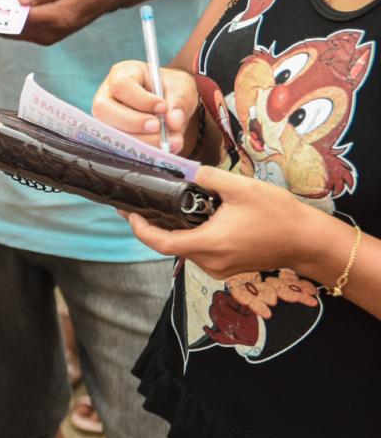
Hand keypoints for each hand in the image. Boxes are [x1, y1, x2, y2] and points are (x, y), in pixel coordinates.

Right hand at [92, 60, 198, 153]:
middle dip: (133, 122)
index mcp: (123, 73)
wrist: (171, 105)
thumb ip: (178, 103)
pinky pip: (119, 146)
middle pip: (104, 110)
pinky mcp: (111, 136)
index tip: (163, 108)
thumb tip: (173, 122)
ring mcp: (106, 117)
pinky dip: (141, 151)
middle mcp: (106, 95)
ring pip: (109, 132)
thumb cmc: (172, 90)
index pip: (121, 86)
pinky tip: (160, 149)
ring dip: (140, 140)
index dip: (140, 100)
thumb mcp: (181, 89)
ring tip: (168, 141)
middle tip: (157, 127)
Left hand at [127, 165, 326, 278]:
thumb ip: (209, 177)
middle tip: (138, 205)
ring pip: (184, 250)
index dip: (139, 228)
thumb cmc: (279, 214)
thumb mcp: (242, 188)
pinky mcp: (227, 268)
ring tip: (160, 208)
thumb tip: (186, 170)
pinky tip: (188, 220)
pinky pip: (199, 253)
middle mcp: (210, 261)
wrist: (308, 241)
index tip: (128, 212)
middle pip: (169, 246)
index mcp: (209, 243)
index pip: (159, 242)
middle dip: (151, 227)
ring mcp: (218, 268)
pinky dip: (189, 237)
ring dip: (171, 232)